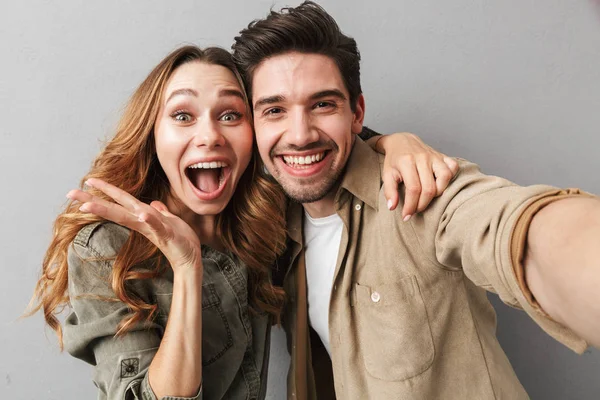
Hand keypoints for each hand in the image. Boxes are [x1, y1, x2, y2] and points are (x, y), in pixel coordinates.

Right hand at [67, 178, 201, 273]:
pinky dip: (150, 220)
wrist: (191, 260)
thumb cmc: (180, 240)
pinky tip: (142, 214)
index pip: (121, 201)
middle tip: (70, 193)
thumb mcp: (169, 222)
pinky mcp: (166, 236)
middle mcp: (143, 223)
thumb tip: (153, 204)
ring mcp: (152, 229)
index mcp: (143, 217)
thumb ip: (160, 213)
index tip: (86, 181)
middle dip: (93, 200)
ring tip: (89, 203)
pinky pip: (157, 226)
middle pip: (115, 208)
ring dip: (109, 210)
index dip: (105, 191)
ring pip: (128, 217)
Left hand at [376, 133, 458, 218]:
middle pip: (429, 187)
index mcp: (407, 162)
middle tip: (415, 209)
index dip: (411, 206)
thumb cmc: (394, 160)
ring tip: (427, 198)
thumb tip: (392, 207)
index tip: (407, 216)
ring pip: (445, 177)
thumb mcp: (387, 174)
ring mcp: (434, 156)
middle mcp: (422, 158)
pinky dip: (450, 178)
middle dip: (422, 204)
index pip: (413, 189)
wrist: (402, 141)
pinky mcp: (442, 155)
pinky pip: (453, 167)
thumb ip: (389, 191)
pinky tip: (440, 184)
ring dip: (438, 193)